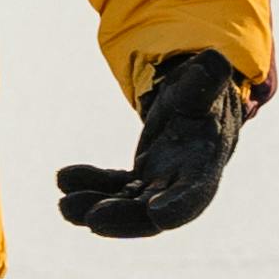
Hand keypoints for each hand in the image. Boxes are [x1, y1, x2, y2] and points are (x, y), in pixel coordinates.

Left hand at [57, 50, 252, 238]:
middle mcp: (181, 183)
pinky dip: (91, 186)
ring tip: (65, 206)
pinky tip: (64, 179)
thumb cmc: (205, 89)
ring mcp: (158, 186)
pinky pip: (113, 188)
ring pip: (128, 207)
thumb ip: (207, 77)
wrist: (198, 100)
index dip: (179, 204)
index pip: (195, 191)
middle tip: (92, 218)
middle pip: (154, 211)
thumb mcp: (207, 81)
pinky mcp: (139, 181)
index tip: (157, 214)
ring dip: (98, 207)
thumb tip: (214, 61)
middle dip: (124, 217)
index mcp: (204, 162)